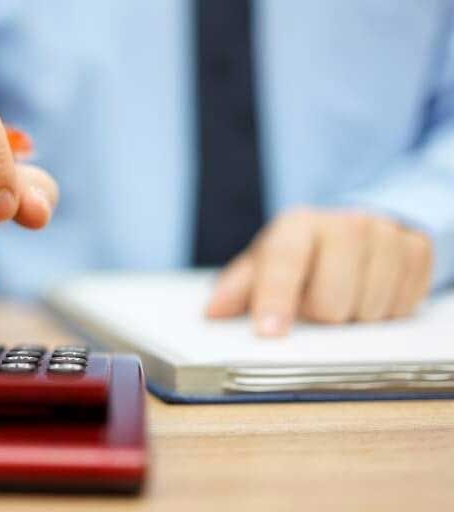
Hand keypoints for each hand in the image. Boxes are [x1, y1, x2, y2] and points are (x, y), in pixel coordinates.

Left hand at [206, 208, 432, 336]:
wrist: (353, 232)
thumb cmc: (300, 257)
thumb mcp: (262, 267)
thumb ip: (237, 289)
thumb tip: (213, 312)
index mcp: (297, 225)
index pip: (284, 263)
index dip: (275, 300)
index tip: (268, 332)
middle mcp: (343, 223)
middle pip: (331, 302)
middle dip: (319, 318)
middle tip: (315, 308)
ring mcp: (386, 234)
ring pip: (370, 310)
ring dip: (353, 319)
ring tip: (343, 299)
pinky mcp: (418, 248)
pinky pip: (404, 305)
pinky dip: (386, 312)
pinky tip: (370, 294)